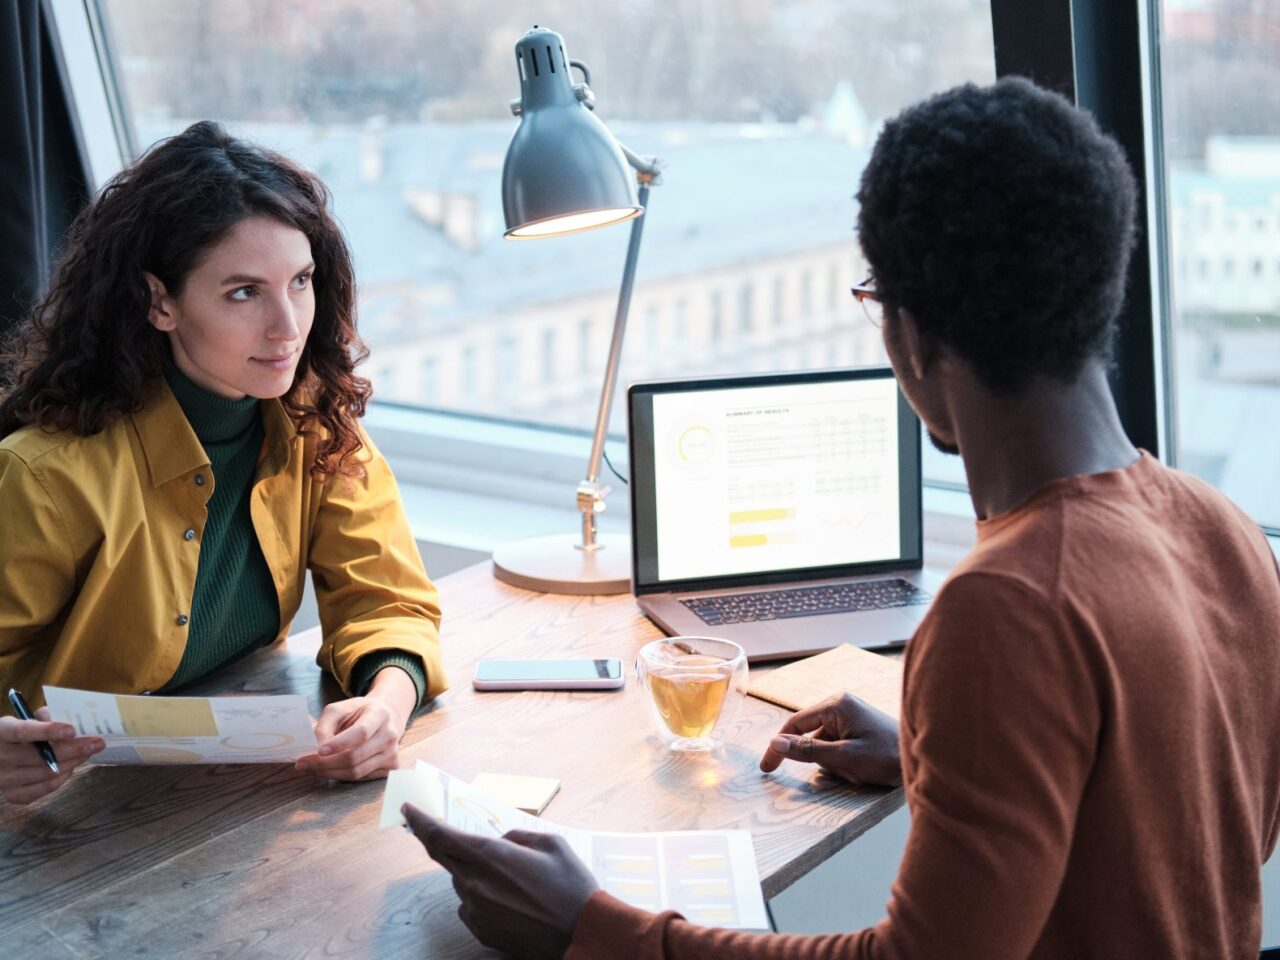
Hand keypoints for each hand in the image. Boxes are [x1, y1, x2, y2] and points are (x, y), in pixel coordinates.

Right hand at [0, 707, 104, 803]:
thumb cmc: (16, 733)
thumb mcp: (24, 718)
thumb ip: (44, 717)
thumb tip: (71, 720)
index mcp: (1, 733)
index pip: (23, 731)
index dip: (48, 731)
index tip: (72, 730)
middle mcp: (0, 758)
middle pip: (40, 756)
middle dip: (73, 749)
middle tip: (97, 743)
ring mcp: (5, 779)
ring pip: (45, 773)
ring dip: (73, 762)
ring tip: (89, 752)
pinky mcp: (13, 794)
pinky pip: (43, 789)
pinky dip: (61, 778)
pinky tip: (72, 767)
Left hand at [295, 667, 416, 780]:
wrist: (387, 716)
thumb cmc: (360, 712)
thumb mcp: (340, 709)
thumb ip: (325, 725)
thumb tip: (315, 749)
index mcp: (379, 714)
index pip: (360, 733)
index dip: (338, 744)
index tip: (317, 751)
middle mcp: (389, 735)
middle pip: (355, 757)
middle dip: (325, 764)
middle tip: (304, 764)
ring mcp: (392, 753)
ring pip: (356, 772)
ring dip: (330, 773)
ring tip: (312, 768)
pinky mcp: (391, 767)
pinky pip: (361, 778)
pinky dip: (341, 775)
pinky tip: (331, 769)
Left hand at [403, 803, 598, 959]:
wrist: (581, 936)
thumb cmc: (571, 888)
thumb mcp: (552, 845)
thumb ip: (517, 838)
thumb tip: (500, 842)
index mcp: (490, 856)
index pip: (439, 835)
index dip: (419, 821)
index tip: (407, 810)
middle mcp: (475, 883)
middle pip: (445, 858)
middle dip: (447, 844)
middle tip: (454, 836)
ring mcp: (475, 911)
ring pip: (463, 882)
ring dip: (477, 874)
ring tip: (516, 882)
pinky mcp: (481, 932)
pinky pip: (472, 907)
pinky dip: (484, 898)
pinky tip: (514, 903)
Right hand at [759, 692, 901, 786]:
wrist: (924, 759)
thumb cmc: (886, 757)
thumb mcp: (844, 757)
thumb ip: (808, 751)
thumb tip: (775, 744)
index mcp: (835, 704)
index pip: (794, 724)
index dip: (778, 747)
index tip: (767, 769)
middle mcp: (840, 704)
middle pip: (811, 736)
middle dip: (824, 759)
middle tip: (847, 771)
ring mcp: (850, 714)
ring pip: (824, 745)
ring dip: (836, 763)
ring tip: (862, 770)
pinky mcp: (857, 725)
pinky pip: (837, 746)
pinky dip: (844, 762)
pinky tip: (864, 768)